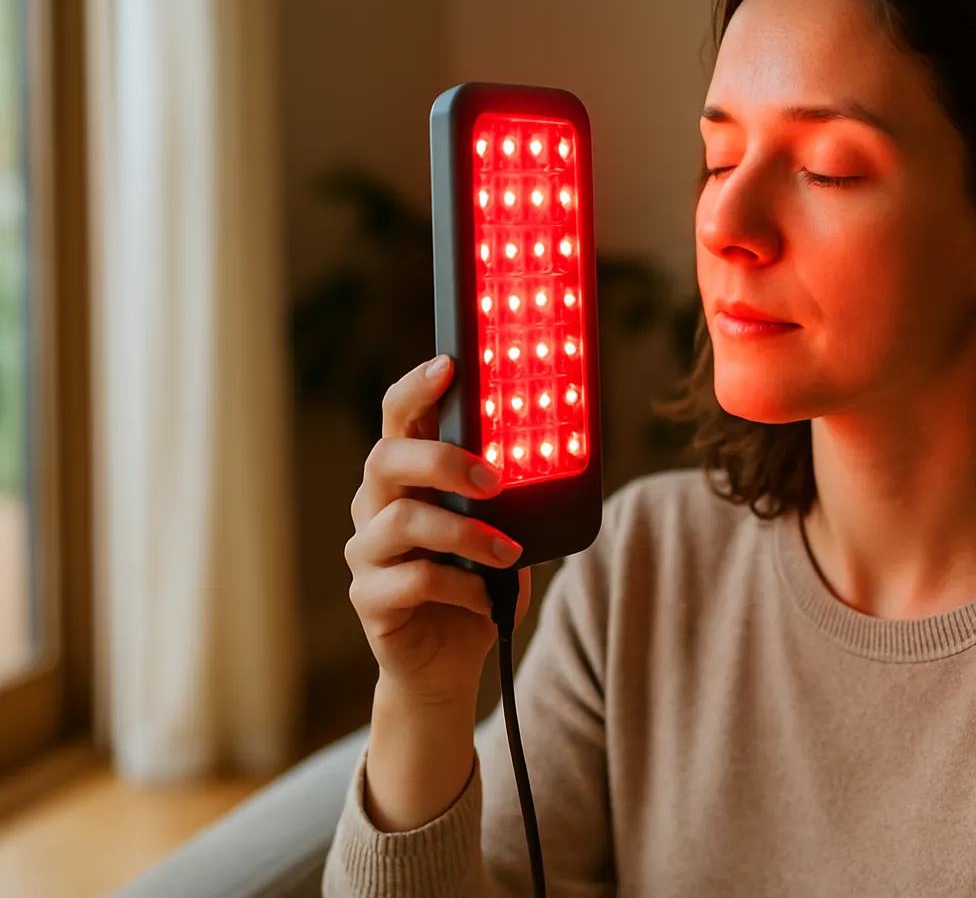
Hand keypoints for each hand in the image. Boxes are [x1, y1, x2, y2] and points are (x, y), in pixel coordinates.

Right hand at [345, 354, 531, 708]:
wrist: (449, 663)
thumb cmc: (478, 583)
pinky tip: (487, 598)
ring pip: (401, 522)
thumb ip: (513, 494)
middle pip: (386, 459)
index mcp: (407, 477)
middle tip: (494, 480)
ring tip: (508, 553)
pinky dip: (461, 587)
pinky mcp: (370, 598)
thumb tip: (554, 454)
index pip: (399, 417)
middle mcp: (376, 506)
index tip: (449, 365)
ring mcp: (367, 553)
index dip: (417, 387)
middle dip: (441, 460)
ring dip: (465, 535)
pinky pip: (412, 581)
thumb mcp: (504, 529)